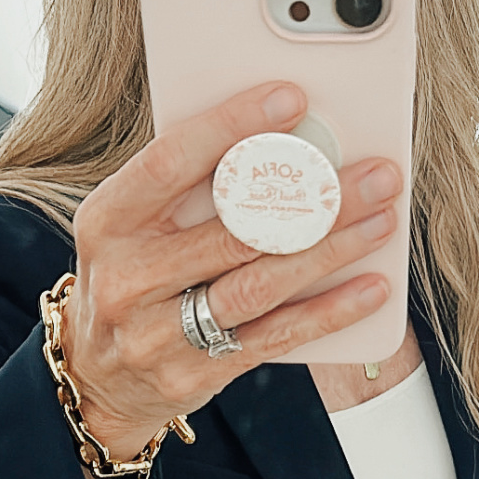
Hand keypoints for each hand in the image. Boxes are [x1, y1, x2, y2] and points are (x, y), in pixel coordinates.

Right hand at [64, 81, 401, 467]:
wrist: (99, 378)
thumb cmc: (131, 278)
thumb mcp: (132, 226)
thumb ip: (186, 189)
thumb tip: (280, 140)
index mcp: (107, 221)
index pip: (171, 162)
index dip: (232, 126)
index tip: (292, 100)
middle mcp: (127, 277)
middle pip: (234, 229)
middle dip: (314, 199)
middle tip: (374, 174)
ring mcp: (158, 333)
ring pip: (259, 285)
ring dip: (329, 251)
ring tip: (380, 222)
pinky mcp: (194, 374)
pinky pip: (273, 338)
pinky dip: (327, 312)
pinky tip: (368, 289)